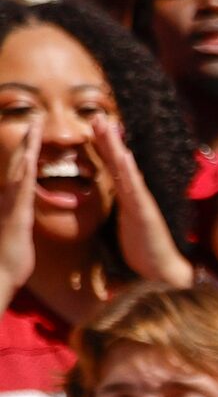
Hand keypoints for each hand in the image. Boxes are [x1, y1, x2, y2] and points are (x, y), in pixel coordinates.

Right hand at [0, 130, 30, 304]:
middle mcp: (8, 198)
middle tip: (35, 119)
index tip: (35, 133)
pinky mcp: (16, 215)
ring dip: (26, 149)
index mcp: (14, 202)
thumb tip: (22, 213)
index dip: (28, 152)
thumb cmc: (11, 260)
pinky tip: (29, 158)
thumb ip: (19, 219)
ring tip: (34, 127)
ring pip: (19, 171)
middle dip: (27, 142)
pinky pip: (21, 190)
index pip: (22, 172)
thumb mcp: (18, 234)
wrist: (0, 277)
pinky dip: (24, 173)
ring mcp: (10, 205)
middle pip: (18, 164)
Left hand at [95, 116, 195, 288]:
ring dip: (115, 145)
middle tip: (96, 115)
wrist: (165, 274)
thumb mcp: (125, 235)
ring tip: (104, 124)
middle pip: (118, 162)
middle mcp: (135, 197)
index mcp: (128, 200)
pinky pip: (134, 188)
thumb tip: (107, 216)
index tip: (93, 129)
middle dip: (107, 138)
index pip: (114, 169)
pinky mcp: (144, 213)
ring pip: (125, 169)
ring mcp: (141, 203)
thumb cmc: (146, 258)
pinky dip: (129, 170)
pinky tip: (123, 154)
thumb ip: (119, 225)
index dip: (104, 149)